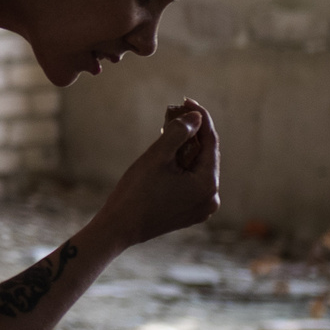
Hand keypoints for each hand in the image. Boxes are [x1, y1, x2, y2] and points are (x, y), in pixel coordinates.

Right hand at [94, 97, 220, 247]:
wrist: (118, 228)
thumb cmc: (136, 192)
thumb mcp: (157, 156)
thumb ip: (179, 132)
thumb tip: (196, 117)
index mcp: (207, 184)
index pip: (210, 142)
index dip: (200, 118)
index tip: (186, 101)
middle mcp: (211, 199)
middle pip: (205, 156)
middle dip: (192, 134)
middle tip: (176, 113)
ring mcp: (201, 209)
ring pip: (197, 169)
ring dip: (185, 150)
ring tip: (168, 132)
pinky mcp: (189, 213)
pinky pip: (191, 183)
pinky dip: (182, 168)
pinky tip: (167, 157)